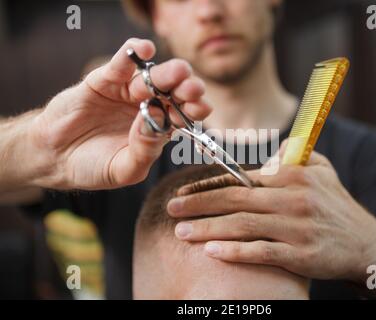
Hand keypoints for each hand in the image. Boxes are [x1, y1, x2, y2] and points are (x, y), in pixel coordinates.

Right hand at [27, 38, 209, 189]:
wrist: (55, 156)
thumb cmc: (93, 166)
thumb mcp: (124, 169)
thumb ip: (145, 151)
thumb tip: (159, 120)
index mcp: (158, 129)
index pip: (183, 115)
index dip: (194, 109)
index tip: (202, 107)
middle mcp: (148, 106)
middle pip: (173, 93)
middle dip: (186, 89)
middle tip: (193, 89)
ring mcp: (127, 92)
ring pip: (152, 77)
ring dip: (166, 73)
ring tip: (177, 72)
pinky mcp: (105, 80)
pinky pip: (121, 64)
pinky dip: (132, 54)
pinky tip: (145, 50)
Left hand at [167, 149, 375, 283]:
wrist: (365, 243)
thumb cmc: (336, 204)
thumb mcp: (322, 168)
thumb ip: (294, 154)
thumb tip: (268, 153)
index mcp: (293, 175)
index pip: (241, 178)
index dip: (208, 184)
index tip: (183, 190)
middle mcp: (293, 199)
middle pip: (235, 199)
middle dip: (198, 204)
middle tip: (171, 208)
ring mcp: (297, 228)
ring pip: (243, 225)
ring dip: (208, 228)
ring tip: (181, 231)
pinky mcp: (302, 255)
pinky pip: (262, 252)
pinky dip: (235, 252)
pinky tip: (212, 251)